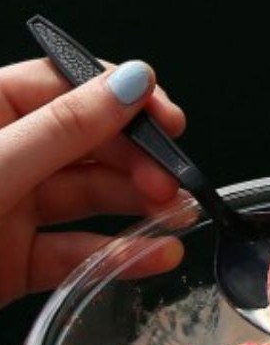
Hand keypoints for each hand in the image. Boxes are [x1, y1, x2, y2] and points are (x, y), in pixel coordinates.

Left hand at [0, 58, 185, 309]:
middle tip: (173, 180)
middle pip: (87, 143)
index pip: (66, 85)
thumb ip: (64, 129)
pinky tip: (153, 255)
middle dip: (136, 159)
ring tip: (178, 216)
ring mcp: (4, 208)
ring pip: (87, 198)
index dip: (123, 98)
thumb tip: (132, 82)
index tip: (167, 118)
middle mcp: (0, 154)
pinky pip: (74, 251)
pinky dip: (116, 254)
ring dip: (138, 206)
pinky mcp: (10, 262)